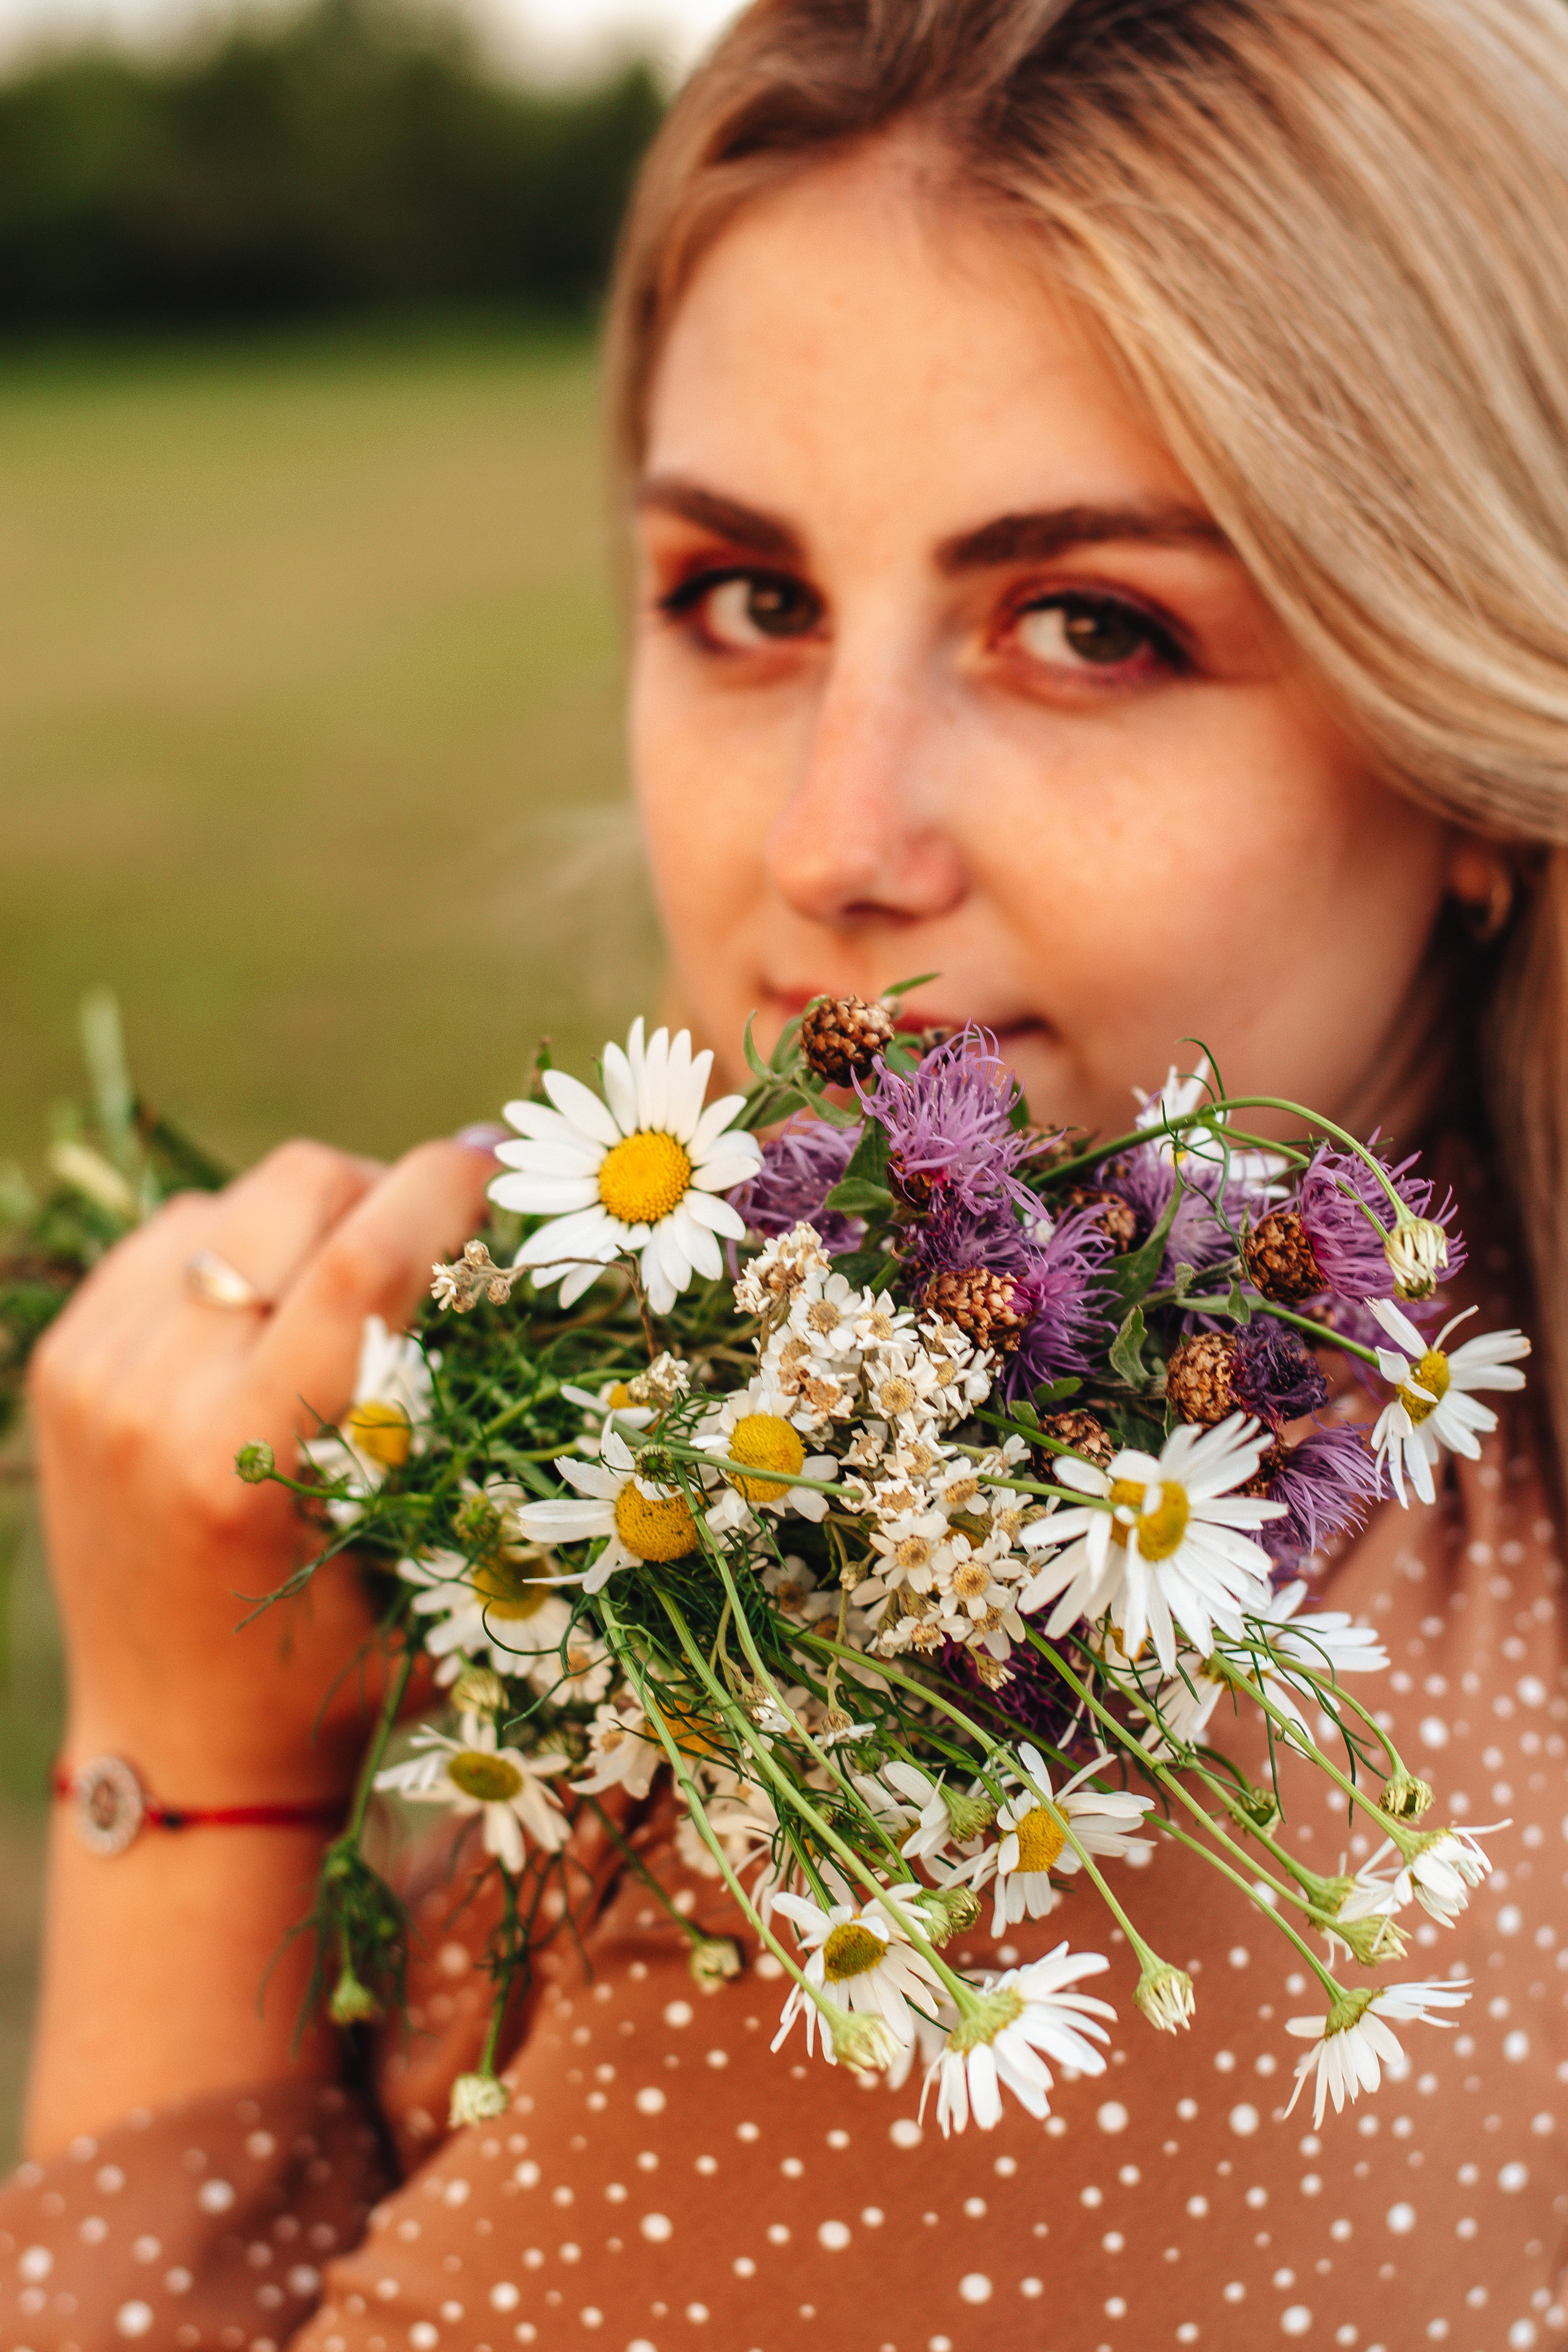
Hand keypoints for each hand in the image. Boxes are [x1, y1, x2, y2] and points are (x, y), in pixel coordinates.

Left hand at [30, 1135, 496, 1805]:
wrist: (175, 1749)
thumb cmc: (335, 1677)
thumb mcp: (431, 1573)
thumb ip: (476, 1432)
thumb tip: (534, 1265)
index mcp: (241, 1464)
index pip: (360, 1263)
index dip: (447, 1190)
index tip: (506, 1163)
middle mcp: (149, 1403)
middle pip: (295, 1192)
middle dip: (387, 1192)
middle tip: (437, 1248)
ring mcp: (90, 1375)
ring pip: (232, 1202)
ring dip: (312, 1221)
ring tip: (352, 1295)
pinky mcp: (62, 1363)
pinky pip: (171, 1237)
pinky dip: (237, 1249)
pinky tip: (270, 1317)